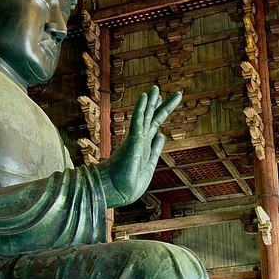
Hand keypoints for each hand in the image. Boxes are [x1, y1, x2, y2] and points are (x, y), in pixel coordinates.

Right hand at [96, 86, 181, 207]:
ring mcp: (136, 139)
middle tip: (161, 93)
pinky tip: (145, 95)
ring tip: (156, 87)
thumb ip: (154, 151)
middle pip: (151, 120)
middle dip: (158, 106)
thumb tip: (161, 135)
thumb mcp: (148, 167)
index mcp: (143, 151)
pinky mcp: (133, 139)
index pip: (152, 132)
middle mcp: (139, 142)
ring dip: (151, 101)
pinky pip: (138, 119)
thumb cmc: (129, 186)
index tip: (161, 110)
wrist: (116, 191)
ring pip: (146, 116)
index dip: (157, 121)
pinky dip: (141, 106)